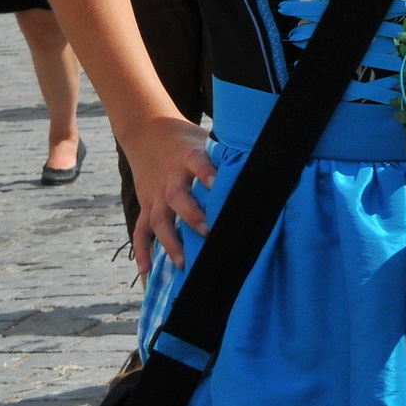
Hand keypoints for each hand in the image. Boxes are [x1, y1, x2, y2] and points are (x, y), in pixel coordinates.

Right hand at [123, 116, 216, 276]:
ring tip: (183, 263)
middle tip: (208, 232)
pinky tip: (147, 272)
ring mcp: (155, 195)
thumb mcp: (207, 140)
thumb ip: (227, 155)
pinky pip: (140, 230)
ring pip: (159, 220)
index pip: (199, 164)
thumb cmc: (188, 141)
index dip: (208, 174)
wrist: (147, 132)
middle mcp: (170, 178)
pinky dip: (142, 251)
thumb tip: (264, 167)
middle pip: (177, 198)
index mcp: (189, 157)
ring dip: (170, 242)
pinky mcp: (146, 205)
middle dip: (191, 216)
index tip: (218, 184)